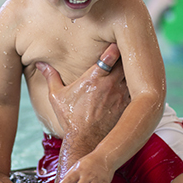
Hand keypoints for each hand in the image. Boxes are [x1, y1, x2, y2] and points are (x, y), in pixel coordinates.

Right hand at [36, 43, 129, 182]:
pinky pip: (139, 91)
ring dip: (136, 70)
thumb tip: (40, 64)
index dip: (116, 45)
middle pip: (128, 61)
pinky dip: (140, 87)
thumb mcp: (57, 96)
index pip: (112, 53)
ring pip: (135, 75)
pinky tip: (141, 85)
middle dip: (129, 55)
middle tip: (131, 49)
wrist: (85, 142)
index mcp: (95, 77)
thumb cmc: (70, 119)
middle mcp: (111, 84)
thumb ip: (51, 77)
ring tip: (139, 65)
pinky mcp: (129, 107)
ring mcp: (122, 95)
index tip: (117, 40)